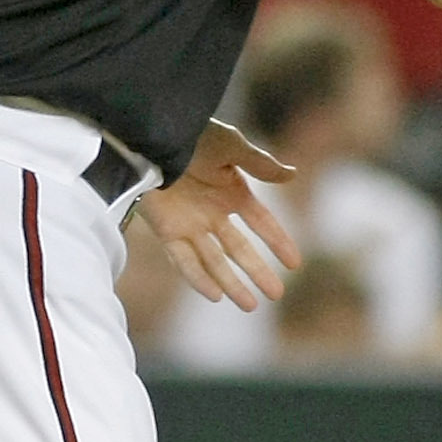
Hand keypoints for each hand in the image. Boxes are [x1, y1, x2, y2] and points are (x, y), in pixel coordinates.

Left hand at [134, 119, 302, 310]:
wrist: (147, 137)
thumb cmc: (190, 135)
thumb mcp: (230, 146)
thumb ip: (259, 164)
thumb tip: (292, 175)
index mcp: (231, 191)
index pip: (262, 223)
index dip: (278, 242)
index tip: (295, 264)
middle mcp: (213, 212)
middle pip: (240, 249)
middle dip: (258, 272)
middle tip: (277, 295)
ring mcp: (190, 224)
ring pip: (214, 261)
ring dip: (231, 283)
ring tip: (250, 305)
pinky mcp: (166, 230)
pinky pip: (183, 260)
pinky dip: (198, 278)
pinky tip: (215, 295)